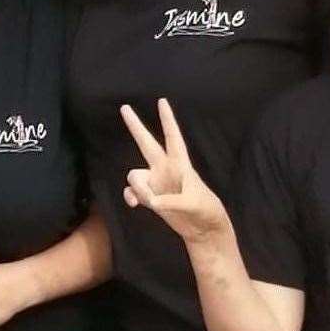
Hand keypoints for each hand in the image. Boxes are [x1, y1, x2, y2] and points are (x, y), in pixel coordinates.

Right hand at [120, 98, 229, 243]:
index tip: (162, 101)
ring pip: (134, 175)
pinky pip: (131, 191)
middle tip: (124, 107)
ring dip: (138, 188)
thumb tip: (151, 202)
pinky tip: (135, 205)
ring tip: (151, 202)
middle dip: (135, 126)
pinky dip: (130, 197)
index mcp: (180, 164)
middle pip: (146, 142)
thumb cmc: (205, 210)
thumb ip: (172, 202)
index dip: (167, 119)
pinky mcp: (150, 196)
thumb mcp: (192, 204)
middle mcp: (165, 169)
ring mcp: (156, 182)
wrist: (202, 229)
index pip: (173, 137)